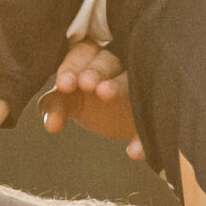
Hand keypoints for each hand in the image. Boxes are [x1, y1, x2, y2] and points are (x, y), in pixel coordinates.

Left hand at [42, 41, 140, 158]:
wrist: (122, 120)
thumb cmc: (89, 100)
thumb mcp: (71, 101)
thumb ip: (56, 106)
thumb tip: (51, 124)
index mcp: (93, 59)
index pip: (82, 53)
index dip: (72, 66)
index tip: (64, 84)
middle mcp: (119, 66)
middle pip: (107, 60)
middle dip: (96, 71)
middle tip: (87, 83)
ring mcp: (139, 84)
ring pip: (131, 80)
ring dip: (119, 86)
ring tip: (106, 94)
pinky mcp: (154, 107)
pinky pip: (151, 119)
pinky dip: (142, 138)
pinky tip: (134, 152)